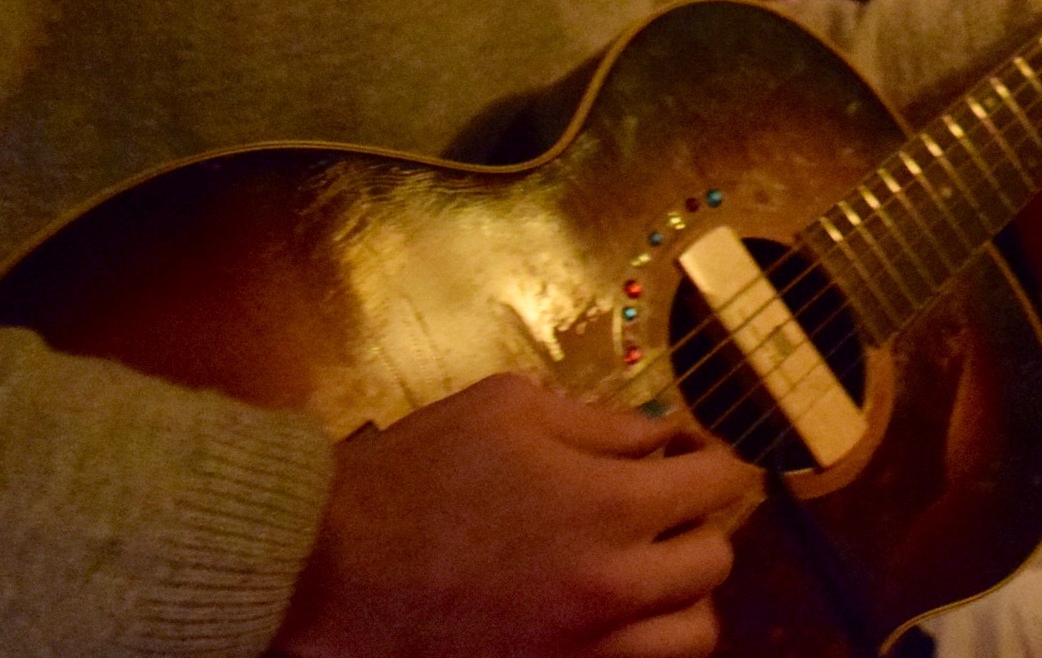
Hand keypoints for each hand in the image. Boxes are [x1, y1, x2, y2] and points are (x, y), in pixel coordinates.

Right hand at [275, 372, 759, 657]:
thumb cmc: (412, 475)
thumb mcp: (510, 408)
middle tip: (664, 507)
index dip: (716, 456)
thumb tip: (659, 436)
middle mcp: (614, 586)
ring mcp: (585, 648)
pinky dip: (641, 642)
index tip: (692, 451)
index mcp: (611, 504)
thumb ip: (603, 422)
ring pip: (693, 635)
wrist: (321, 570)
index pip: (719, 481)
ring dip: (682, 596)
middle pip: (716, 561)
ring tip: (647, 570)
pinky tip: (610, 613)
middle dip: (700, 524)